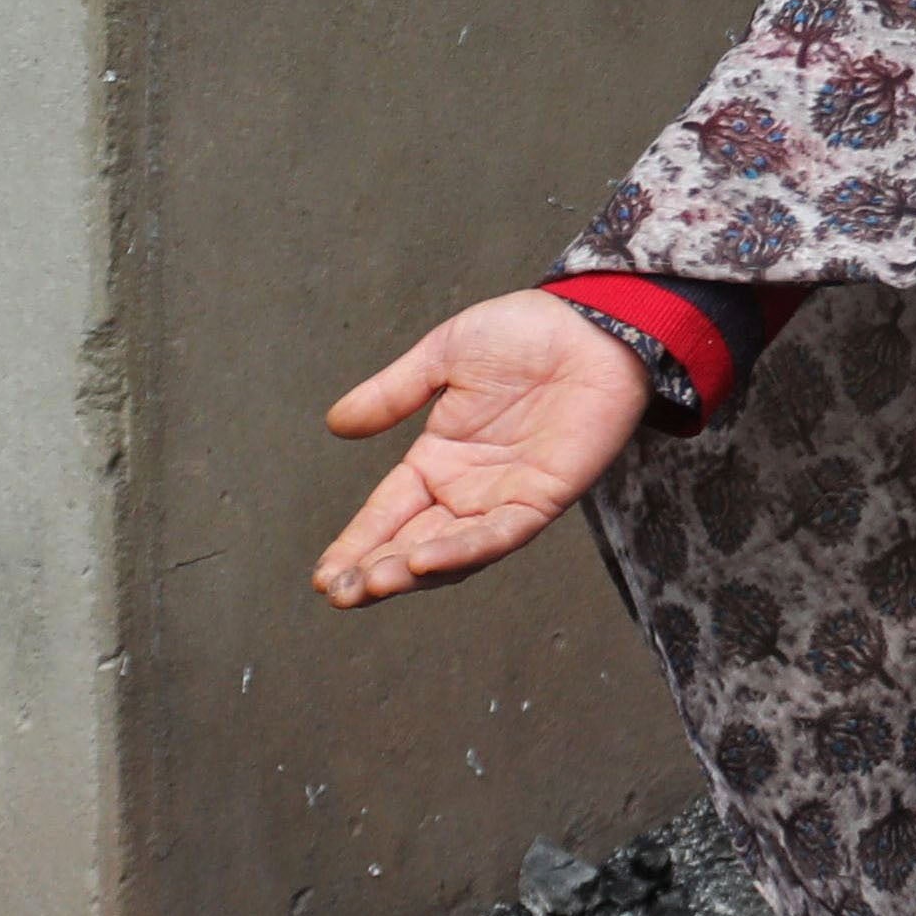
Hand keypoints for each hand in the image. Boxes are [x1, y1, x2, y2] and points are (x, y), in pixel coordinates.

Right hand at [314, 291, 655, 607]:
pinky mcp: (542, 499)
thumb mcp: (443, 356)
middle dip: (373, 571)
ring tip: (370, 584)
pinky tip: (422, 561)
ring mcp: (504, 499)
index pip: (387, 513)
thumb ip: (393, 394)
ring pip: (451, 552)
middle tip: (338, 592)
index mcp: (438, 460)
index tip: (323, 576)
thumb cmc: (526, 332)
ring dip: (410, 572)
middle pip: (411, 543)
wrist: (592, 323)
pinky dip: (462, 552)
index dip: (356, 544)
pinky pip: (498, 535)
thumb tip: (336, 424)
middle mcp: (467, 489)